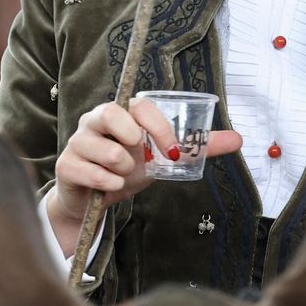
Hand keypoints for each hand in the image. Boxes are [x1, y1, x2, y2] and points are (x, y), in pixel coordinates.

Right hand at [47, 99, 240, 255]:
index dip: (158, 126)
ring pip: (102, 148)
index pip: (139, 105)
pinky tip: (109, 187)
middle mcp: (95, 120)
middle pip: (110, 112)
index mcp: (120, 112)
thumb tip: (238, 139)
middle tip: (138, 159)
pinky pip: (89, 172)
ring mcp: (78, 141)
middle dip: (132, 140)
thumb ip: (195, 148)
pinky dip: (106, 183)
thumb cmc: (127, 169)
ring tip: (123, 175)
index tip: (170, 151)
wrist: (94, 200)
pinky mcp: (66, 165)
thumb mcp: (162, 158)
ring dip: (121, 169)